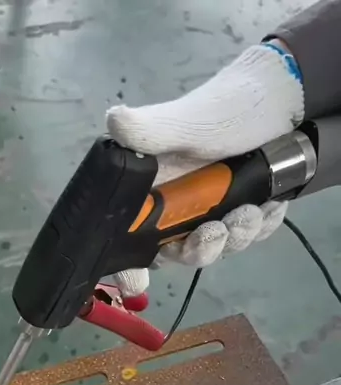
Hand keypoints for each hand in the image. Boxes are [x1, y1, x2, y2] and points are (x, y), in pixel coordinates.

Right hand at [108, 41, 303, 296]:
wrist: (276, 98)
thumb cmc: (221, 111)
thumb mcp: (184, 122)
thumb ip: (149, 130)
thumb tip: (113, 121)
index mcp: (154, 195)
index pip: (132, 242)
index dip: (128, 268)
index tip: (136, 282)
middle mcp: (179, 211)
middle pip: (182, 253)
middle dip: (202, 249)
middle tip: (217, 230)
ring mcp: (214, 214)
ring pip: (221, 248)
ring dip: (237, 235)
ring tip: (252, 210)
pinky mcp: (245, 213)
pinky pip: (251, 236)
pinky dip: (263, 226)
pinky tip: (270, 206)